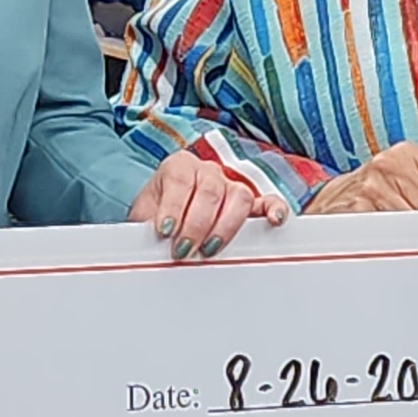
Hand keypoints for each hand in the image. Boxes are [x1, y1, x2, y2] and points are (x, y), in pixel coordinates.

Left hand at [130, 147, 283, 261]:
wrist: (162, 222)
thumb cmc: (155, 217)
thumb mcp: (143, 218)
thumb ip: (147, 225)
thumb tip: (150, 242)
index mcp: (179, 166)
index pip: (180, 179)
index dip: (173, 206)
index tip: (165, 231)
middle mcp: (207, 171)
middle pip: (210, 190)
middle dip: (196, 224)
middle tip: (184, 249)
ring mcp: (230, 185)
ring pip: (238, 196)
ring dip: (225, 226)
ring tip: (209, 249)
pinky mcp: (250, 204)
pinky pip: (268, 201)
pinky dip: (274, 209)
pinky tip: (274, 221)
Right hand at [301, 145, 417, 233]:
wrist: (328, 204)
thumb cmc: (373, 195)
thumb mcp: (406, 181)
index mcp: (408, 155)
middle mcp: (390, 165)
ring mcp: (372, 188)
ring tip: (407, 238)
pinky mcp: (358, 210)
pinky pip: (393, 236)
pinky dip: (398, 245)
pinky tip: (391, 242)